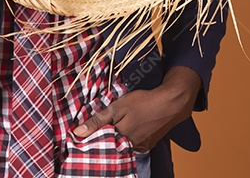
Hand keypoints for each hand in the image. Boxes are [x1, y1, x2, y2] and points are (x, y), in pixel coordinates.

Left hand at [72, 66, 200, 153]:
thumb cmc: (143, 102)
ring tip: (117, 125)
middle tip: (101, 128)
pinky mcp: (149, 145)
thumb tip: (77, 132)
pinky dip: (129, 138)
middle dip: (104, 139)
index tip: (84, 135)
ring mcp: (141, 147)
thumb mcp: (117, 107)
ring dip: (117, 138)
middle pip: (111, 146)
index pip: (99, 144)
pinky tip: (130, 128)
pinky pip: (134, 145)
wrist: (171, 103)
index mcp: (120, 138)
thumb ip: (98, 121)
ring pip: (123, 145)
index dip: (92, 138)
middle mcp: (130, 147)